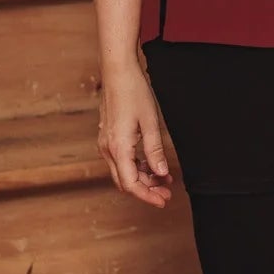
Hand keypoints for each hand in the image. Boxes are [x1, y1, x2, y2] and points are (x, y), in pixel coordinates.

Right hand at [98, 63, 173, 206]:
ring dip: (143, 178)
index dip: (147, 196)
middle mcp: (108, 149)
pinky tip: (153, 165)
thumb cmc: (134, 93)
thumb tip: (161, 174)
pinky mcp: (109, 137)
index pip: (131, 184)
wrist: (117, 72)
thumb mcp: (150, 123)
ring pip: (124, 171)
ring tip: (165, 178)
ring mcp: (106, 143)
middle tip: (167, 192)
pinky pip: (122, 160)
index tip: (163, 201)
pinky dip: (137, 166)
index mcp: (118, 148)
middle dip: (147, 190)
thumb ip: (155, 151)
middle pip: (126, 181)